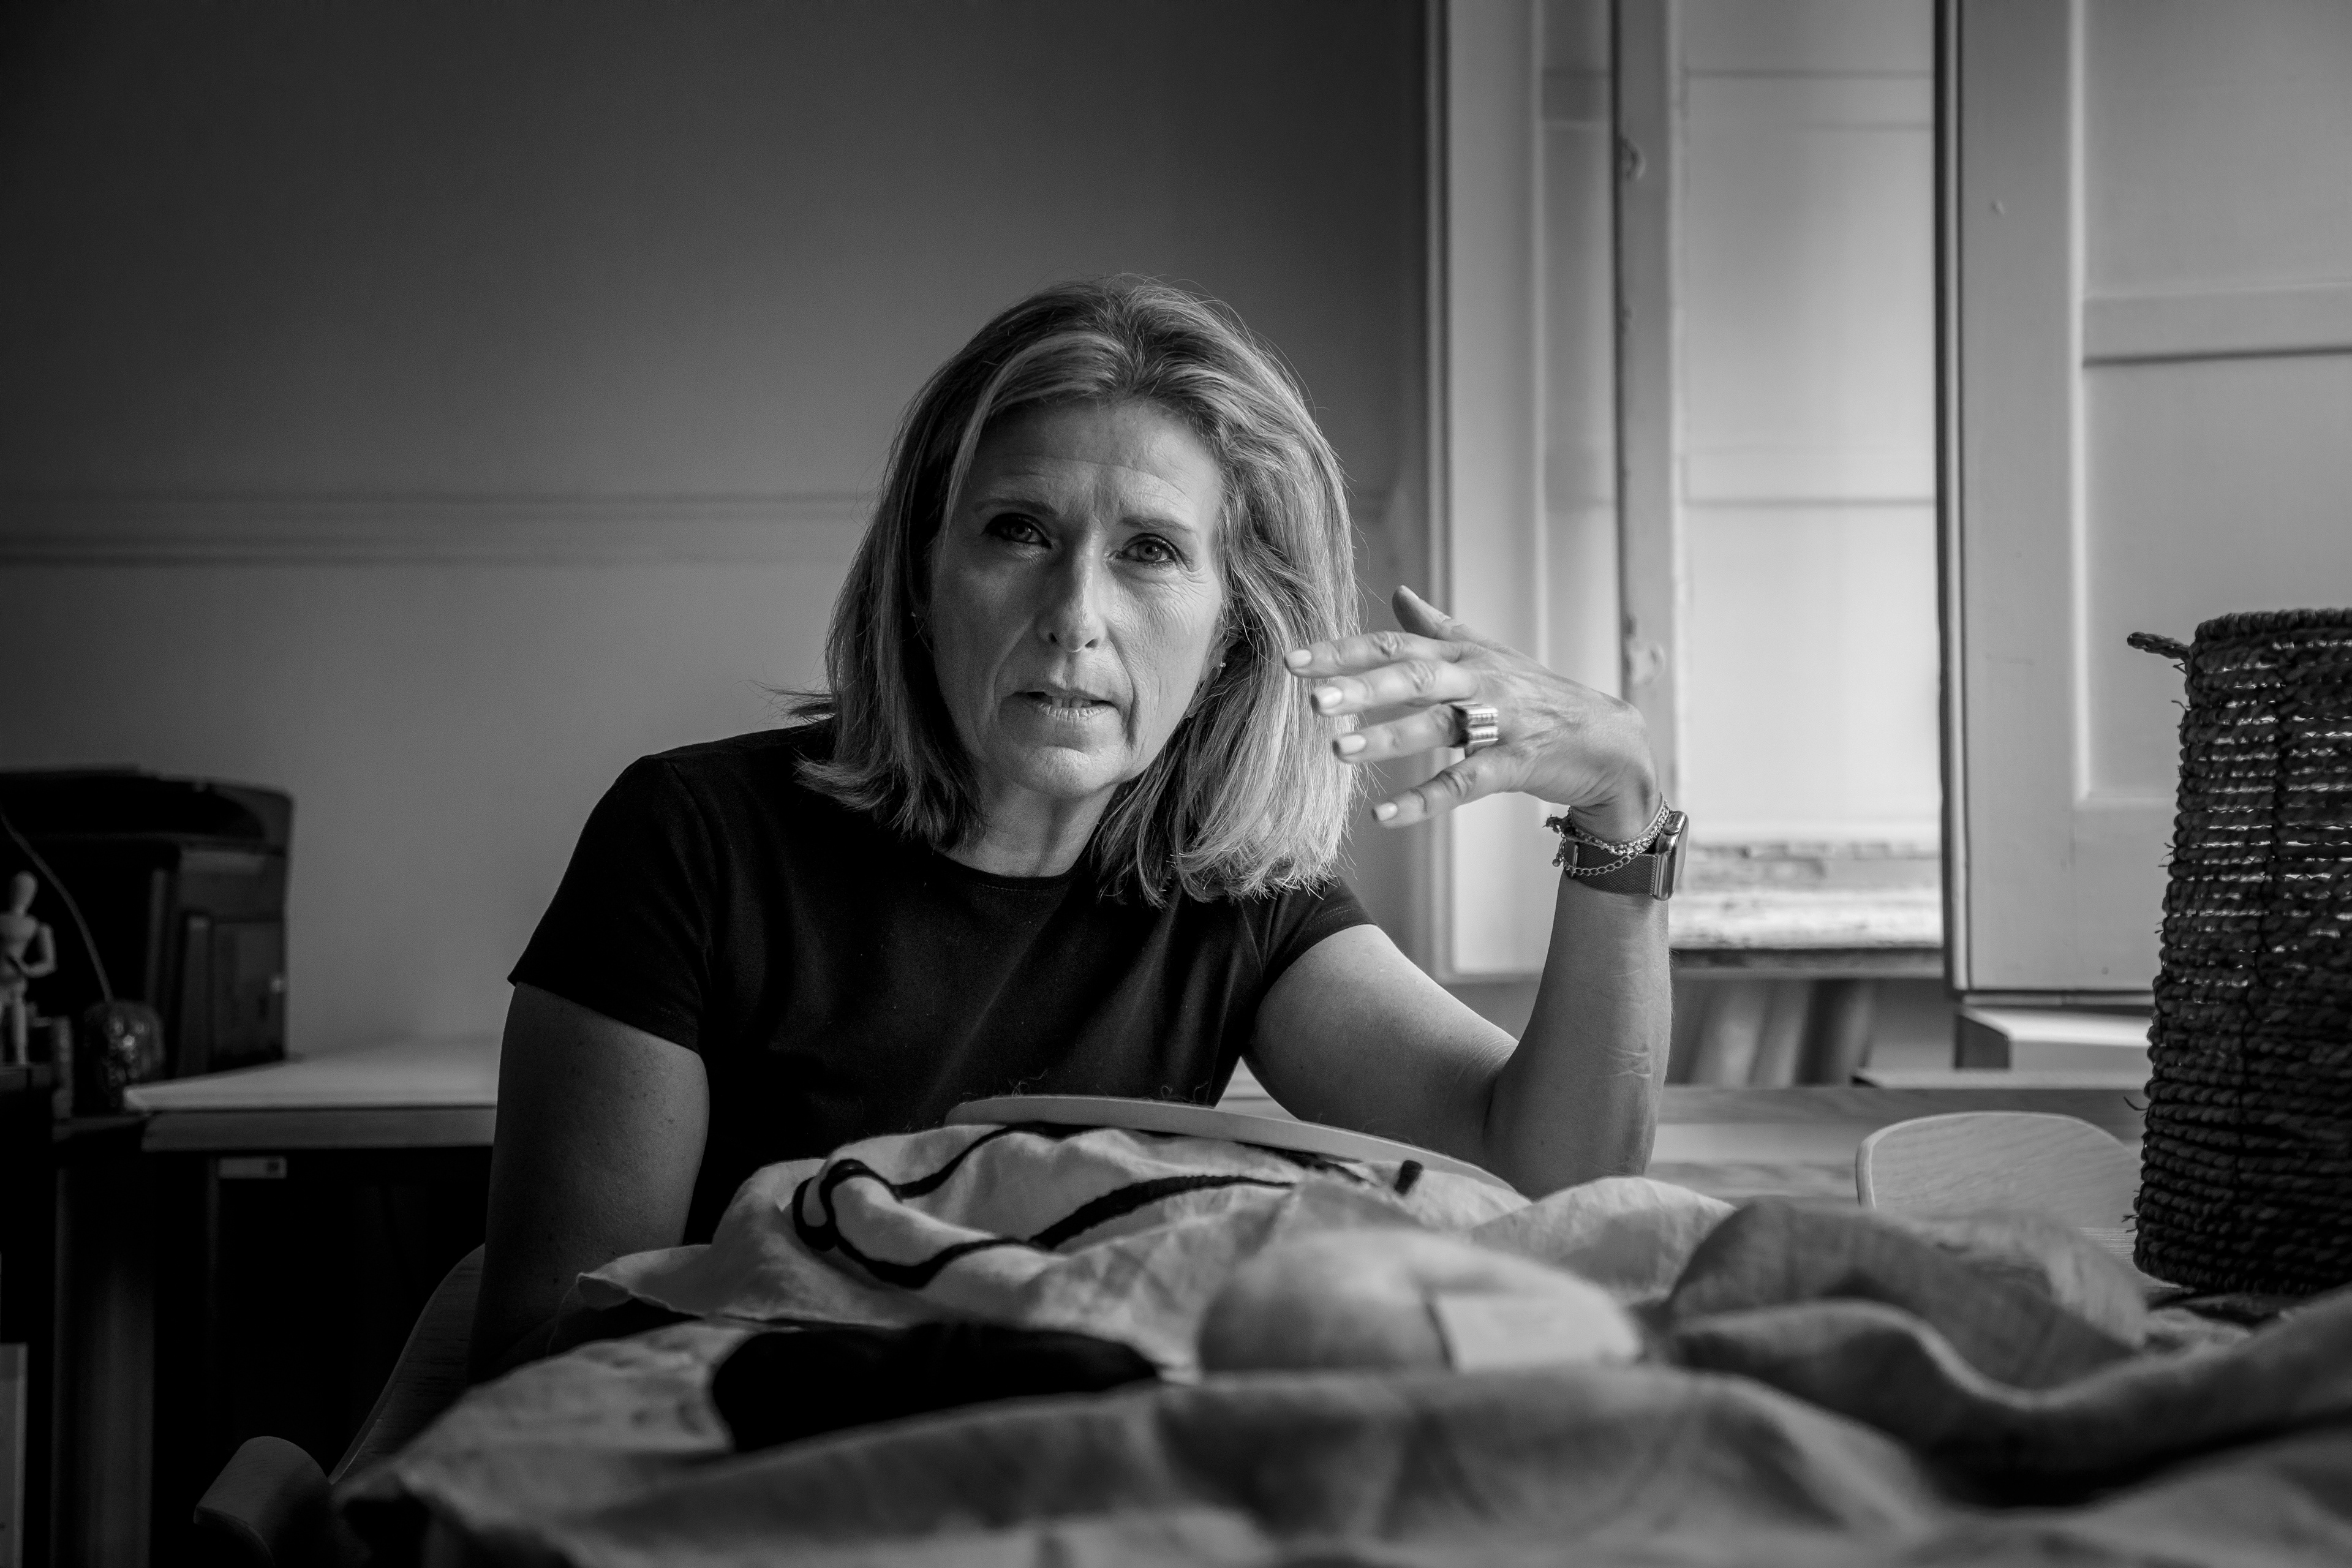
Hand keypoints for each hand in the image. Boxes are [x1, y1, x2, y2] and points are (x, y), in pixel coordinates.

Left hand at [1285, 586, 1659, 837]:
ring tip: (1338, 751)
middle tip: (1314, 700)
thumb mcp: (1489, 654)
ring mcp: (1501, 721)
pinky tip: (1384, 814)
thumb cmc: (1538, 696)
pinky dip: (1423, 800)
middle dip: (1363, 686)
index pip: (1395, 645)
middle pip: (1414, 676)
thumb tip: (1401, 592)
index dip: (1344, 652)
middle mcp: (1479, 680)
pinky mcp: (1517, 763)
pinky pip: (1465, 782)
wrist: (1609, 741)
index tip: (1293, 660)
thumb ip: (1440, 626)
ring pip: (1437, 726)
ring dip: (1387, 739)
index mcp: (1464, 654)